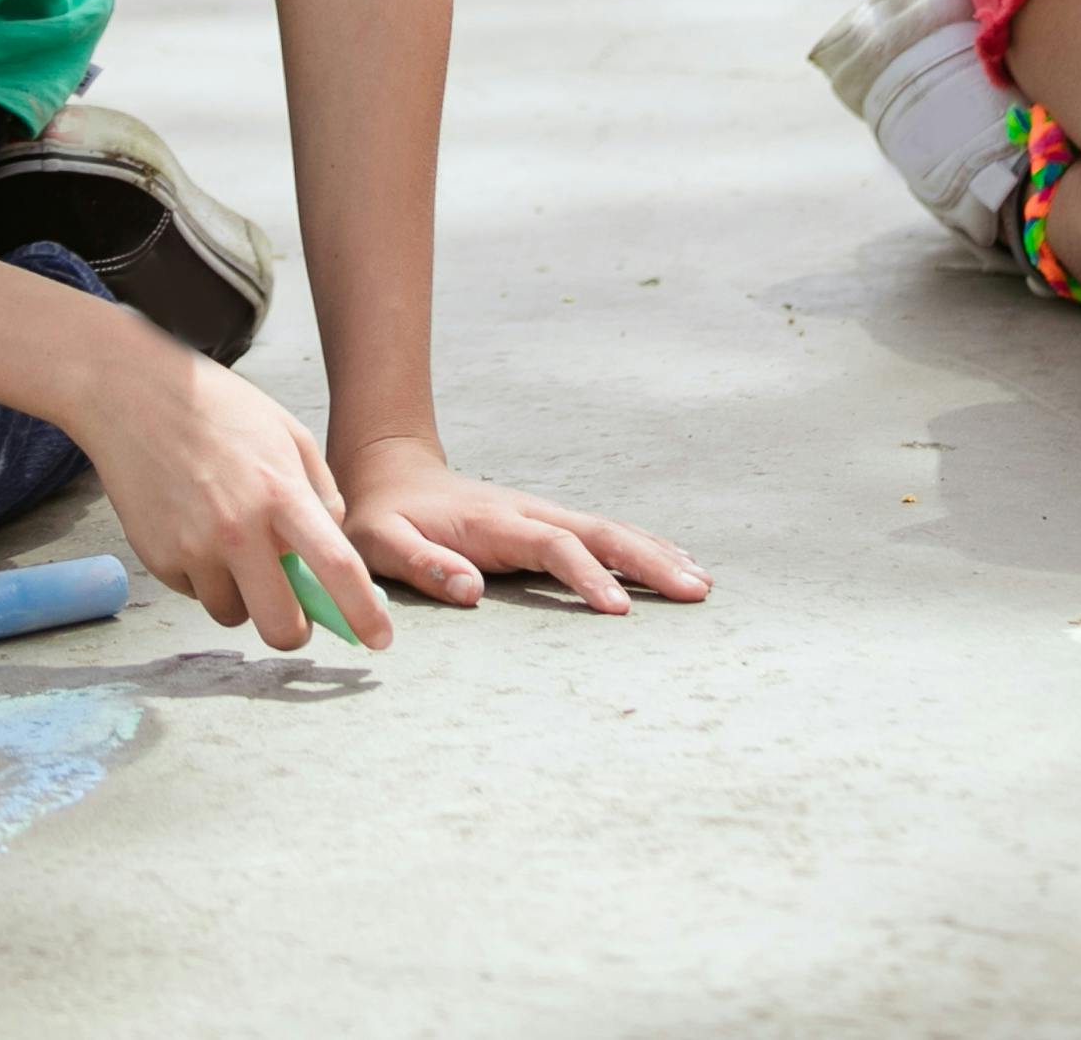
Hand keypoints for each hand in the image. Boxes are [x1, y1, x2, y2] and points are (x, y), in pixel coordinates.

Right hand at [76, 338, 396, 651]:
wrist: (132, 396)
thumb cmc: (219, 410)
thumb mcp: (288, 434)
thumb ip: (320, 493)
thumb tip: (332, 547)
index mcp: (281, 493)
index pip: (335, 566)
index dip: (362, 612)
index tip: (380, 639)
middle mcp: (238, 529)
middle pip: (280, 625)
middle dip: (295, 632)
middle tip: (296, 616)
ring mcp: (194, 548)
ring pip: (234, 615)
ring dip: (244, 598)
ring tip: (233, 546)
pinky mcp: (159, 559)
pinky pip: (196, 593)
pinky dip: (205, 577)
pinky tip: (196, 529)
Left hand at [331, 433, 709, 616]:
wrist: (387, 470)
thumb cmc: (380, 515)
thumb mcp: (379, 541)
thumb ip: (420, 563)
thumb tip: (471, 590)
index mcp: (493, 523)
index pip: (553, 546)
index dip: (586, 575)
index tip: (618, 610)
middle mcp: (527, 513)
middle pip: (600, 533)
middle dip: (649, 561)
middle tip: (695, 591)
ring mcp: (540, 514)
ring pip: (609, 530)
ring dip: (655, 553)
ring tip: (701, 582)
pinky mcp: (544, 522)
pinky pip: (601, 533)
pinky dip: (641, 546)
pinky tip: (672, 561)